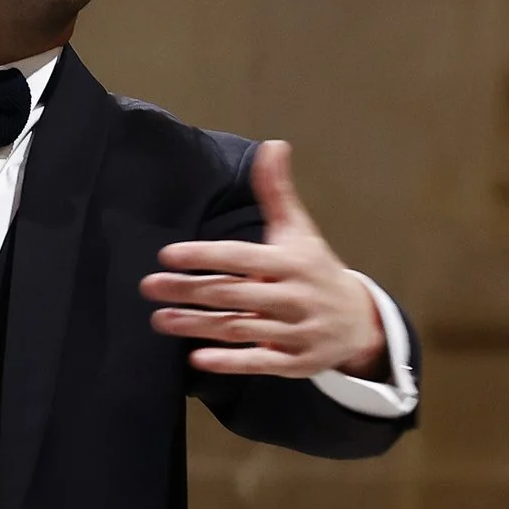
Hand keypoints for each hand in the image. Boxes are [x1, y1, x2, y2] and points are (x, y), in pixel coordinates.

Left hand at [140, 140, 387, 379]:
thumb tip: (273, 144)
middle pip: (233, 294)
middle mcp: (294, 296)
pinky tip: (196, 359)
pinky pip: (259, 364)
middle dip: (189, 290)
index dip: (204, 256)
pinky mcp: (295, 362)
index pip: (241, 257)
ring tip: (159, 319)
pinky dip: (229, 362)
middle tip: (148, 287)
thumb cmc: (316, 269)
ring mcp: (296, 331)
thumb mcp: (300, 231)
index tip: (166, 254)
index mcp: (292, 263)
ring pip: (239, 329)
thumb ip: (278, 192)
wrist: (360, 322)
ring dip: (197, 326)